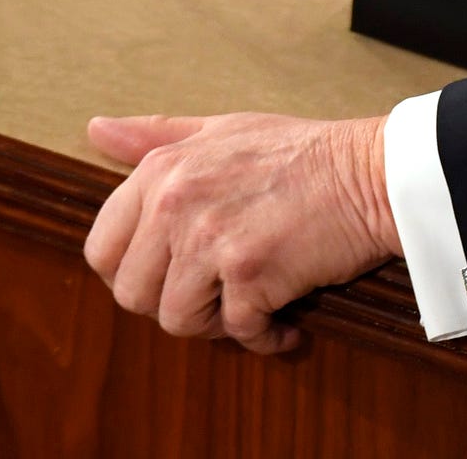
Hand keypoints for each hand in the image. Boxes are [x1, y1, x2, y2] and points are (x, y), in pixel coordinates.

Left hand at [83, 111, 399, 353]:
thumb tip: (96, 130)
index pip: (103, 249)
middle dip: (175, 303)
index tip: (168, 276)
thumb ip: (155, 136)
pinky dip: (264, 337)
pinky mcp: (249, 271)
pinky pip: (236, 332)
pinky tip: (283, 323)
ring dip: (216, 323)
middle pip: (134, 294)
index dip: (131, 274)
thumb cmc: (300, 152)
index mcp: (162, 171)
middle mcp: (176, 203)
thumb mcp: (221, 130)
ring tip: (250, 303)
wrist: (371, 171)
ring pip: (178, 320)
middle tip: (216, 294)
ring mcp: (211, 237)